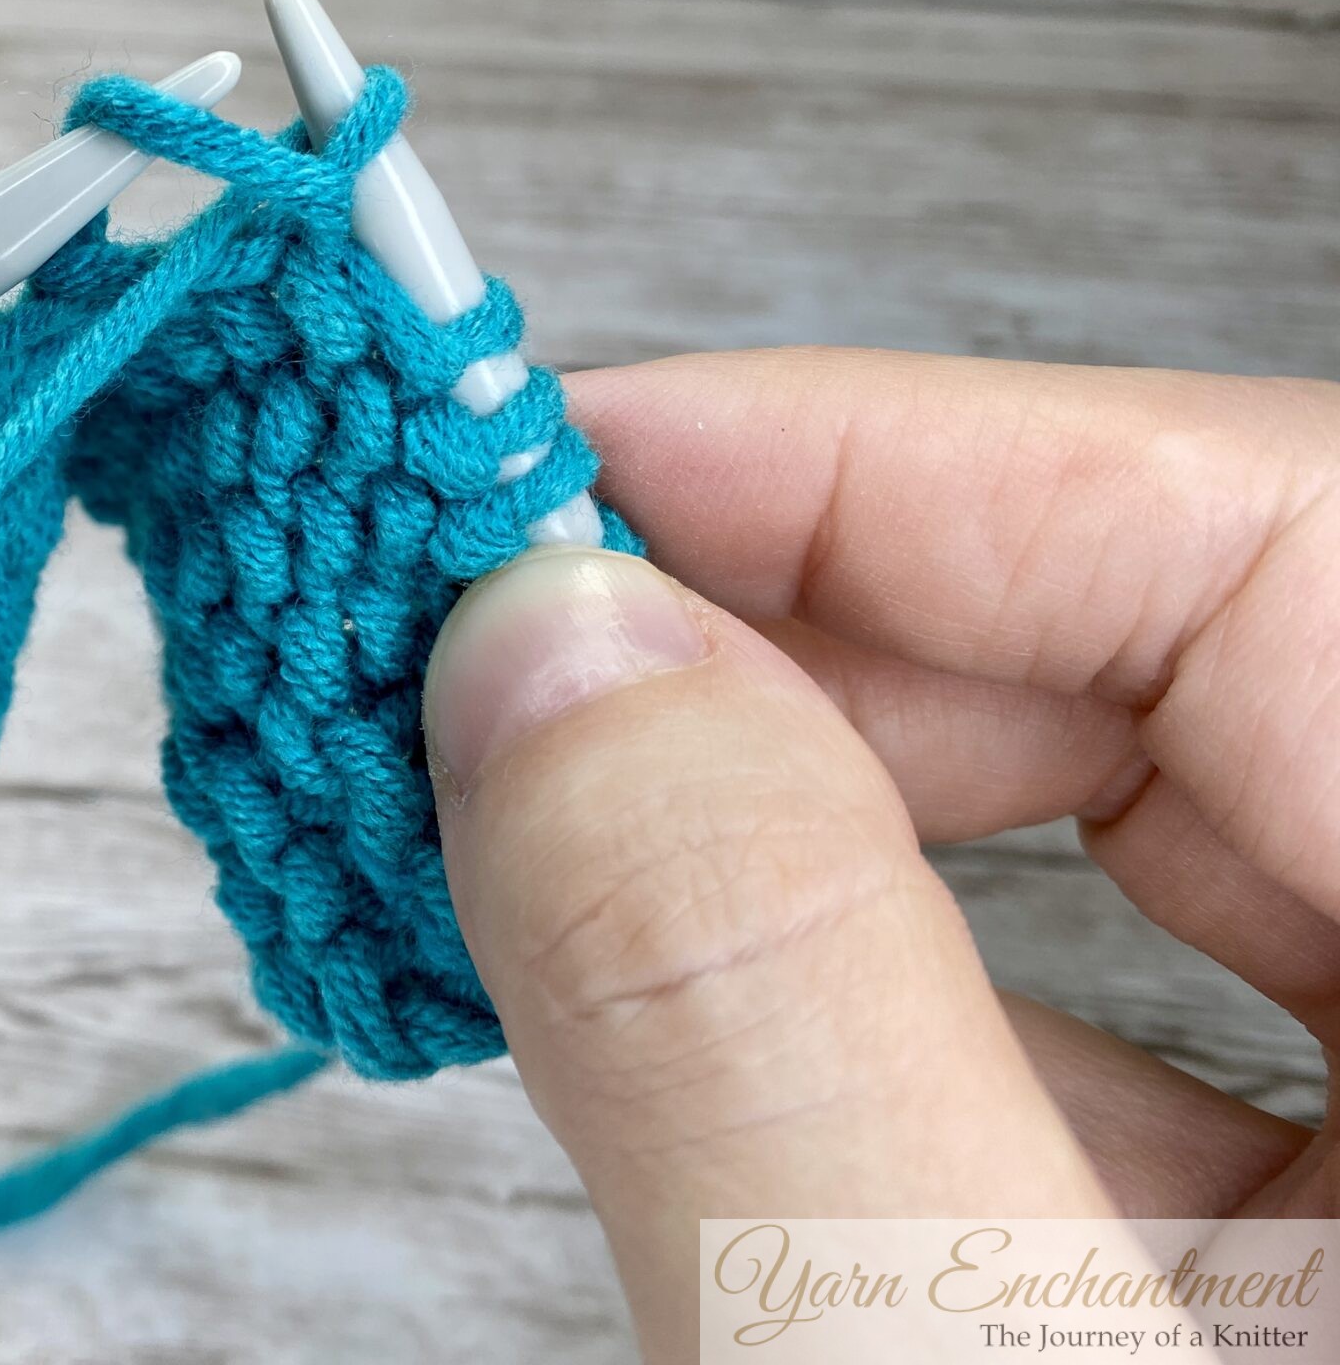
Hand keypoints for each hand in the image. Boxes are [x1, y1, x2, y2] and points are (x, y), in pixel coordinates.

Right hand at [423, 350, 1339, 1360]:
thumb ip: (780, 1030)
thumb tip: (558, 656)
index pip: (1276, 544)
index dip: (880, 459)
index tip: (546, 462)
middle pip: (1186, 683)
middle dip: (798, 646)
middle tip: (485, 647)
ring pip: (1122, 875)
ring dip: (784, 831)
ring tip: (514, 813)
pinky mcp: (1326, 1291)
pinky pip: (1095, 1068)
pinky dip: (839, 1021)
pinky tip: (648, 1022)